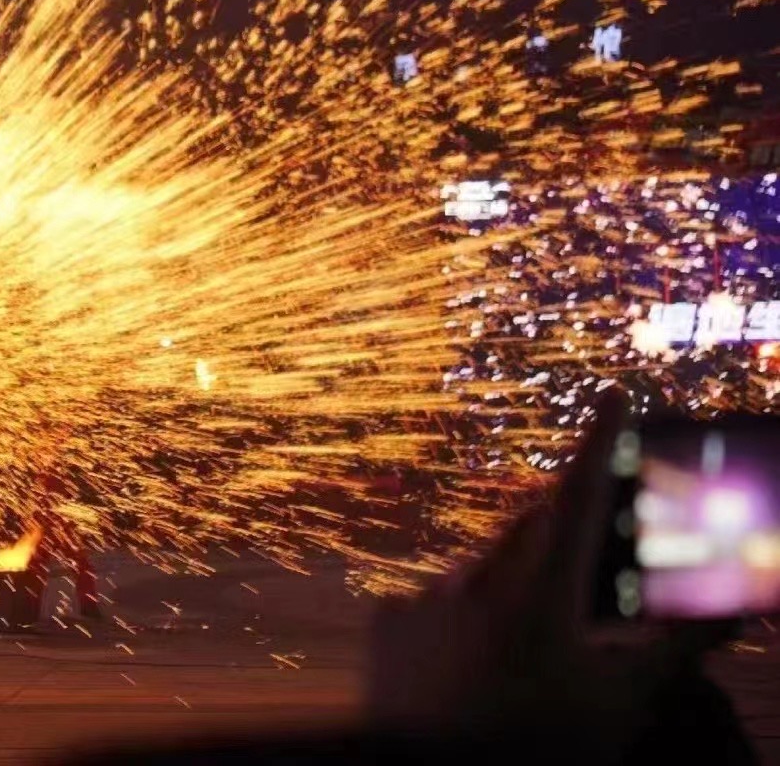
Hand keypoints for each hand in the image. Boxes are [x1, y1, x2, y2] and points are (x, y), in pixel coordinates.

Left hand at [367, 387, 742, 752]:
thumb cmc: (539, 745)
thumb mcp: (623, 700)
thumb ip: (680, 645)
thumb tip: (734, 607)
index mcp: (540, 593)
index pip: (578, 497)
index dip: (599, 442)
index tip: (613, 394)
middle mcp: (478, 581)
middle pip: (531, 528)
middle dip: (563, 529)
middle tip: (587, 558)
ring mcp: (427, 597)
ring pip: (484, 566)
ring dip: (513, 584)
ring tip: (528, 648)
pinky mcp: (389, 620)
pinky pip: (437, 598)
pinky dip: (462, 616)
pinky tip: (473, 663)